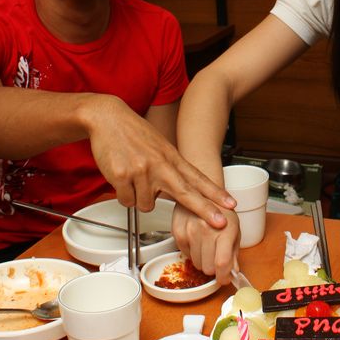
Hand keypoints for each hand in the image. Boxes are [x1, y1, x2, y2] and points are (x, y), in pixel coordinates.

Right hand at [85, 96, 234, 226]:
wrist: (108, 118)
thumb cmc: (133, 132)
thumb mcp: (160, 147)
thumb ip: (171, 168)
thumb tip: (181, 191)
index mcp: (171, 157)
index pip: (197, 178)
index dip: (215, 193)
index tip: (231, 204)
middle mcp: (159, 164)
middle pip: (185, 193)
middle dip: (204, 210)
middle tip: (219, 222)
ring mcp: (141, 171)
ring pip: (146, 205)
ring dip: (139, 197)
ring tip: (133, 177)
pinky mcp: (122, 176)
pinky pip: (127, 201)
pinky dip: (124, 194)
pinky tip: (122, 177)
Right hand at [172, 204, 240, 282]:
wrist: (203, 193)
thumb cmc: (221, 211)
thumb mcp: (235, 230)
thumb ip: (234, 252)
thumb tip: (233, 272)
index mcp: (226, 229)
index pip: (222, 262)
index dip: (223, 276)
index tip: (224, 278)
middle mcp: (207, 229)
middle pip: (208, 267)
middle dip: (214, 268)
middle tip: (217, 257)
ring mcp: (190, 230)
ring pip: (196, 264)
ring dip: (203, 260)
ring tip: (207, 246)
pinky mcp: (178, 232)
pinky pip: (186, 255)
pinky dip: (192, 253)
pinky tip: (197, 241)